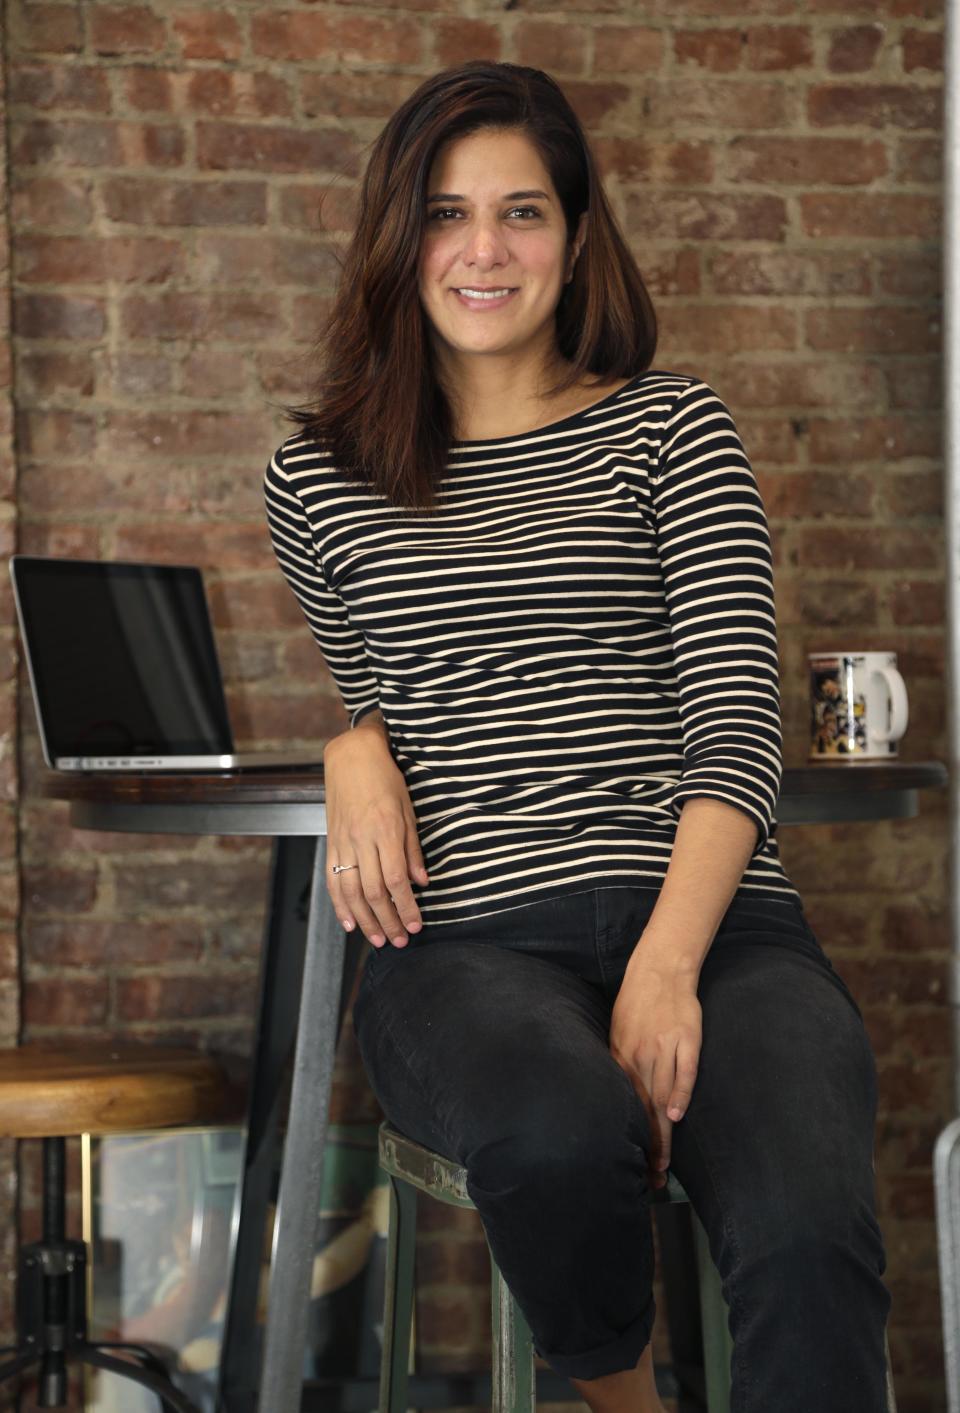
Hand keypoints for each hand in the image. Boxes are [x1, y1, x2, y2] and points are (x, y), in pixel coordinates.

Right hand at [323, 727, 429, 948]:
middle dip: (388, 921)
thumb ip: (413, 849)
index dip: (406, 906)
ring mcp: (343, 842)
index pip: (396, 879)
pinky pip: (332, 880)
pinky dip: (340, 905)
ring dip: (364, 920)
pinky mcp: (331, 842)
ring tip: (378, 939)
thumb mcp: (408, 809)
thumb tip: (422, 882)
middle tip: (400, 940)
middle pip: (373, 892)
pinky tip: (349, 922)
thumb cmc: (385, 778)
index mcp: (385, 830)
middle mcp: (361, 839)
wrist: (351, 756)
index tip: (416, 924)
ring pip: (350, 891)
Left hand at [609, 949, 701, 1190]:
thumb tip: (617, 1097)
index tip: (634, 1164)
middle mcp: (640, 1055)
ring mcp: (664, 1046)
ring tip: (663, 1162)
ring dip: (662, 1131)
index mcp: (621, 1056)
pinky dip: (681, 1092)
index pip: (625, 1105)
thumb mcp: (618, 1033)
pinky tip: (677, 1115)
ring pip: (662, 1096)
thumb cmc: (637, 1004)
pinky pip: (685, 1070)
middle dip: (647, 1145)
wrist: (660, 969)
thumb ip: (620, 1064)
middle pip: (643, 1108)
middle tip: (651, 1176)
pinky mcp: (687, 1038)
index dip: (630, 1137)